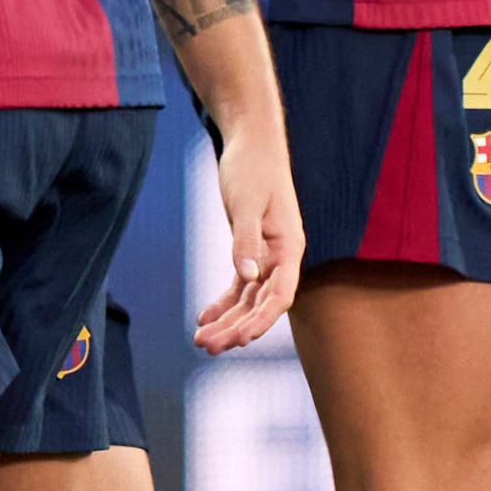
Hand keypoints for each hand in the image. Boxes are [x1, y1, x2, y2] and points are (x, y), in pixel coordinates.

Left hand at [192, 121, 303, 355]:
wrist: (252, 144)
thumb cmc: (253, 169)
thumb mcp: (247, 203)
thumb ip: (247, 241)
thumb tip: (248, 278)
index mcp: (289, 247)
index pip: (280, 295)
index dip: (262, 320)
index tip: (241, 339)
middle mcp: (281, 257)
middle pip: (261, 304)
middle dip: (236, 328)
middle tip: (207, 346)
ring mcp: (266, 256)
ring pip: (248, 299)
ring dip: (227, 320)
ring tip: (201, 341)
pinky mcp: (249, 250)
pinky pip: (238, 286)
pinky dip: (223, 302)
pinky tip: (204, 317)